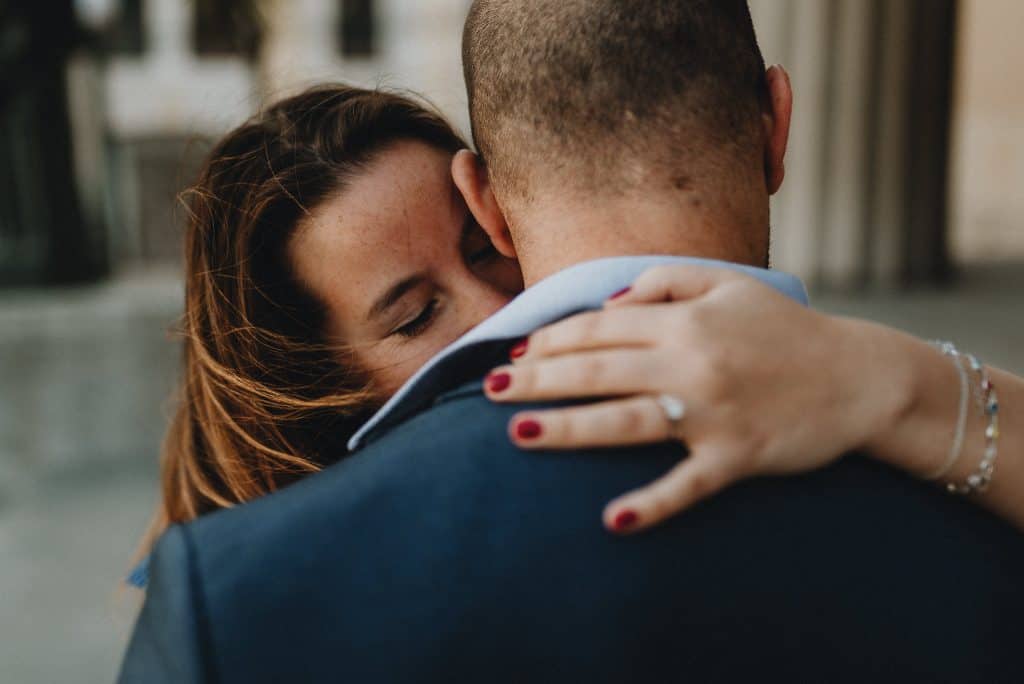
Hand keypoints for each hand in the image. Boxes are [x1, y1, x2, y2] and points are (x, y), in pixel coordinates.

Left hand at [484, 265, 905, 533]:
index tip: (515, 352)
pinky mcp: (737, 457)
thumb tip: (605, 303)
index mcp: (685, 321)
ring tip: (516, 433)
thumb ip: (664, 282)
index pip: (599, 328)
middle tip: (489, 390)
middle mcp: (692, 363)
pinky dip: (651, 503)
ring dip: (568, 428)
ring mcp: (713, 413)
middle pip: (598, 370)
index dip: (551, 340)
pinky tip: (612, 519)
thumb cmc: (786, 329)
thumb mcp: (729, 284)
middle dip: (538, 379)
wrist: (861, 376)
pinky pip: (687, 484)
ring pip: (626, 421)